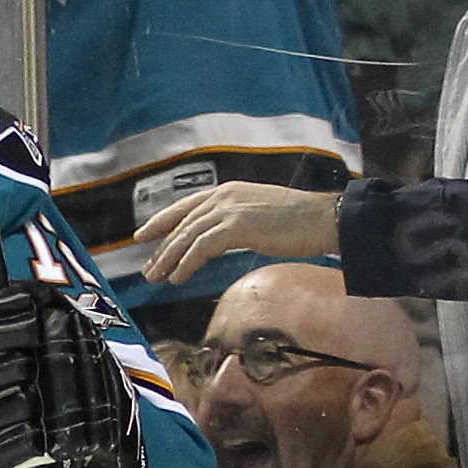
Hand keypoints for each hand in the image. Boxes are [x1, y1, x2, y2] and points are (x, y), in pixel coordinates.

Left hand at [135, 178, 341, 286]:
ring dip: (168, 259)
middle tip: (147, 268)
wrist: (323, 218)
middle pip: (182, 222)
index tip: (144, 235)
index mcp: (228, 190)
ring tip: (156, 277)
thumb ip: (236, 222)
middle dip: (161, 247)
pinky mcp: (236, 226)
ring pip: (186, 236)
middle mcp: (224, 195)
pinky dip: (186, 264)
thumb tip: (219, 240)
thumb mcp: (259, 214)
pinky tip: (178, 277)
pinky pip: (201, 248)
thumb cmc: (299, 221)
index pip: (185, 205)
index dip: (162, 220)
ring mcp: (229, 209)